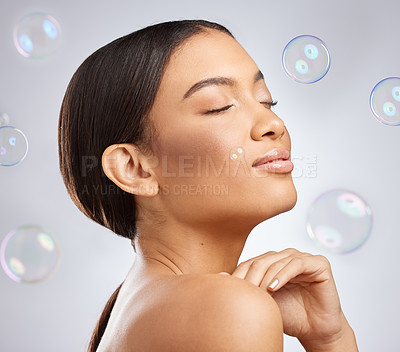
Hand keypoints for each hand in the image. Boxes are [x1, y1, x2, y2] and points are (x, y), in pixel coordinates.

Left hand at [227, 248, 348, 344]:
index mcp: (273, 262)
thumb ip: (245, 288)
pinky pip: (296, 264)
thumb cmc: (289, 315)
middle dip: (252, 277)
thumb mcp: (262, 301)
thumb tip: (219, 276)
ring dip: (266, 277)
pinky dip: (283, 274)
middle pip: (262, 261)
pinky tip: (274, 287)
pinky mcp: (318, 263)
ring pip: (277, 261)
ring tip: (260, 293)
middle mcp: (287, 257)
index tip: (233, 292)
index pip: (251, 263)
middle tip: (246, 293)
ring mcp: (303, 258)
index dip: (242, 276)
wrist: (314, 330)